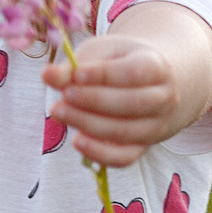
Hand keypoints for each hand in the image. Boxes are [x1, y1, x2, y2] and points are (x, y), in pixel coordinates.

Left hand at [43, 34, 183, 167]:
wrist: (146, 84)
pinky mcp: (143, 148)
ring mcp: (156, 126)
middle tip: (63, 95)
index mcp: (158, 66)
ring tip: (59, 112)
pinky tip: (76, 141)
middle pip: (132, 104)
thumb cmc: (118, 63)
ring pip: (125, 132)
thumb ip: (74, 66)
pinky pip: (124, 158)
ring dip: (89, 124)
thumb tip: (47, 75)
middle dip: (93, 101)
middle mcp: (164, 98)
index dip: (105, 75)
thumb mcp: (100, 54)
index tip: (77, 74)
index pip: (135, 72)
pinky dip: (100, 154)